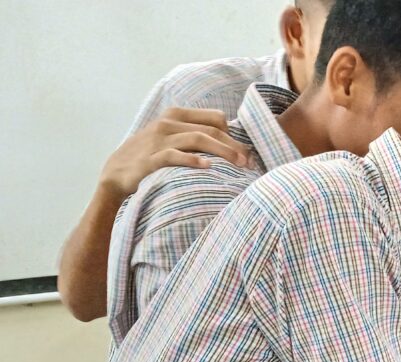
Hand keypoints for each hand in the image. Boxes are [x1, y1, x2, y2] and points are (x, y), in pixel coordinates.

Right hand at [99, 107, 250, 197]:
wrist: (116, 173)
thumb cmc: (151, 156)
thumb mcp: (172, 139)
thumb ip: (195, 135)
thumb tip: (230, 143)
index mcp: (176, 115)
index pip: (215, 118)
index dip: (234, 134)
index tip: (245, 152)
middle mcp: (168, 123)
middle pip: (211, 130)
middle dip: (234, 146)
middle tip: (250, 162)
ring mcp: (158, 140)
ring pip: (198, 139)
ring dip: (223, 152)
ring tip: (239, 164)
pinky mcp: (151, 158)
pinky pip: (175, 156)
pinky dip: (193, 161)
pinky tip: (208, 168)